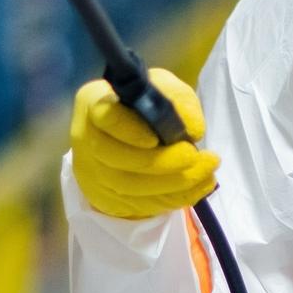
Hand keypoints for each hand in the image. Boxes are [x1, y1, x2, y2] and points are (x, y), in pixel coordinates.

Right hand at [70, 67, 219, 219]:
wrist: (131, 132)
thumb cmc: (146, 104)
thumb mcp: (164, 88)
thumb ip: (179, 100)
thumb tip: (193, 130)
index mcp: (94, 102)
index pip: (105, 117)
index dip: (130, 130)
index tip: (157, 138)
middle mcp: (86, 139)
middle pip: (117, 159)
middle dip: (162, 162)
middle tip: (195, 156)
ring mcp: (92, 171)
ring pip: (129, 187)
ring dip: (173, 184)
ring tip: (207, 173)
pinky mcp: (105, 197)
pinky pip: (139, 204)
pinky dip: (173, 198)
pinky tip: (199, 187)